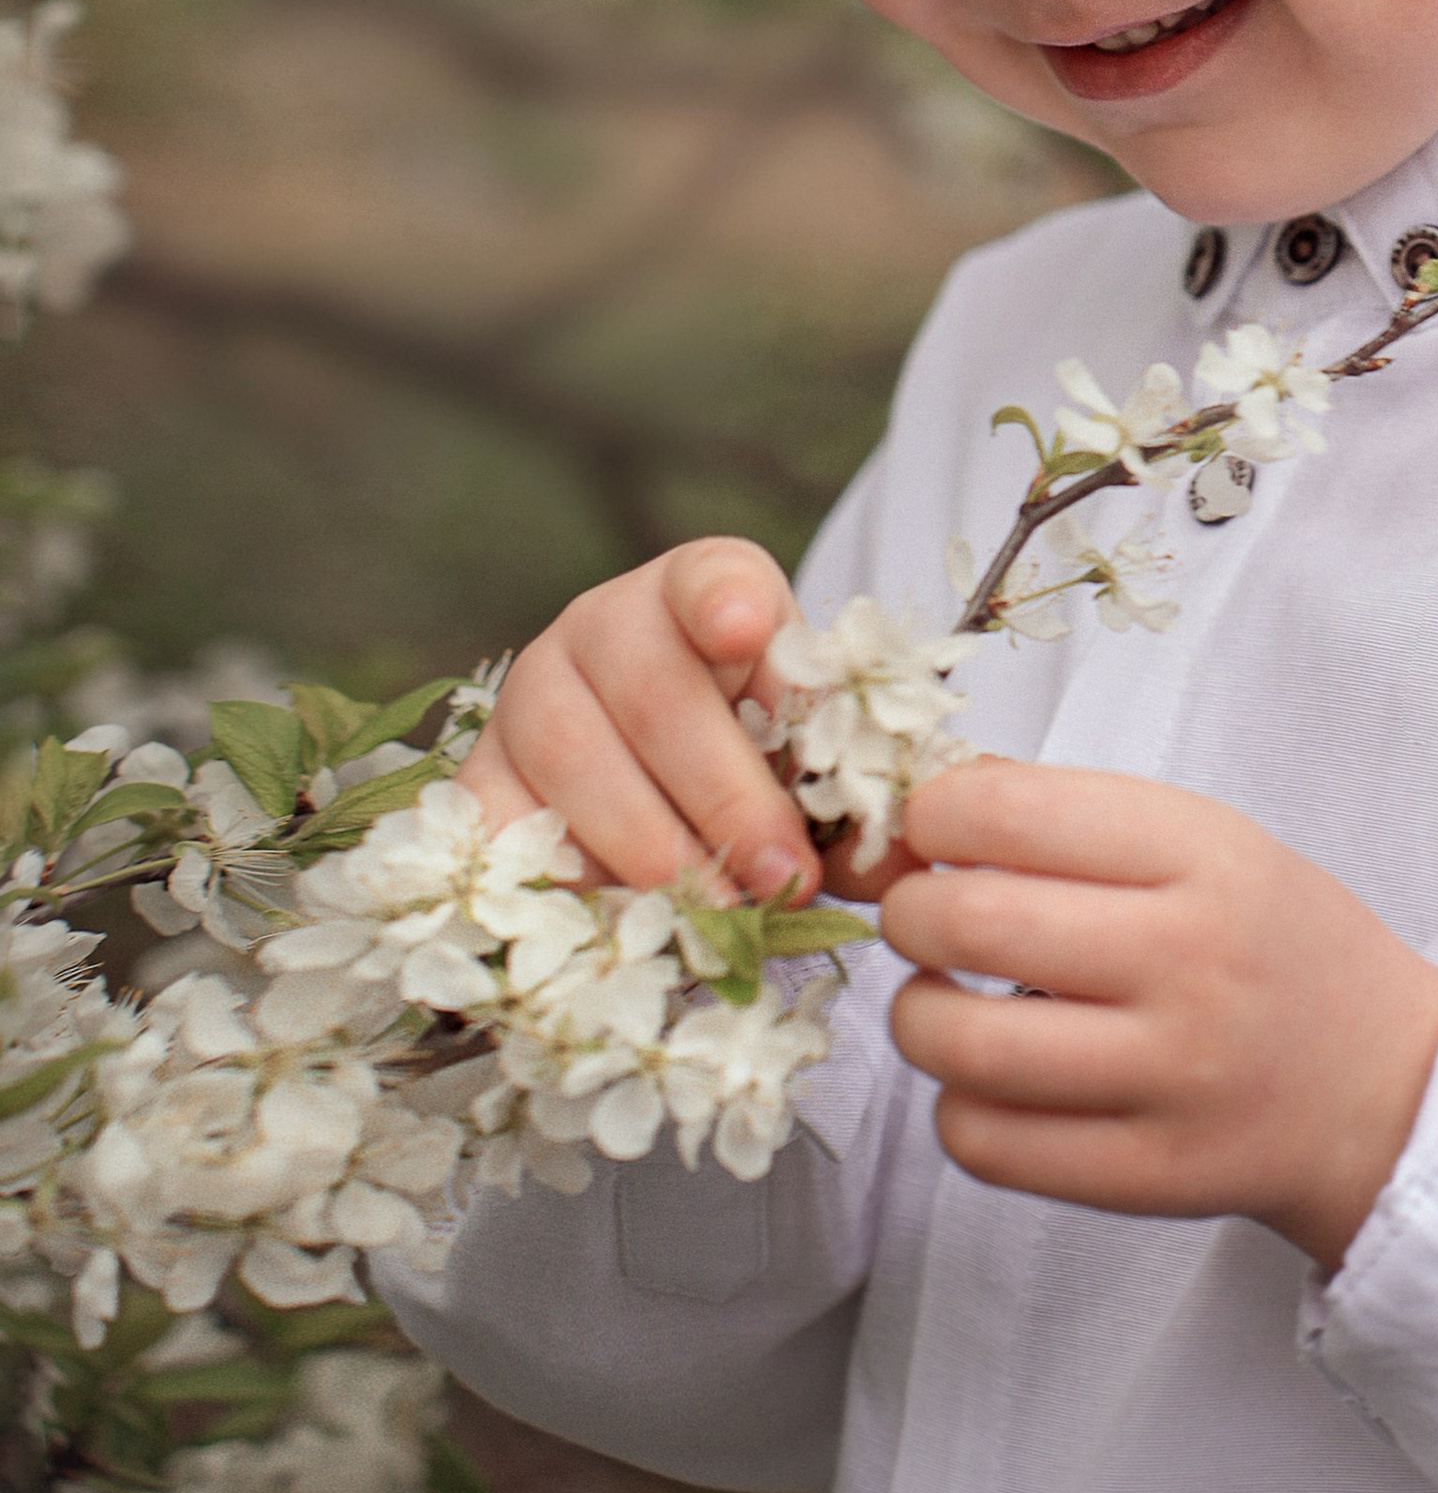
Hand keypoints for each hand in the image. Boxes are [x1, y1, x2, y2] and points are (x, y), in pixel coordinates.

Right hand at [462, 537, 821, 905]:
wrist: (656, 788)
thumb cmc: (756, 760)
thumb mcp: (814, 764)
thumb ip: (853, 804)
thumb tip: (901, 869)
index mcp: (706, 593)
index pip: (712, 576)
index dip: (725, 601)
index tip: (745, 628)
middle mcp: (607, 623)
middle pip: (655, 695)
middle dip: (727, 796)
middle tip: (782, 873)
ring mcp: (532, 691)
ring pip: (574, 758)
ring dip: (651, 846)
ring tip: (715, 909)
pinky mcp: (482, 768)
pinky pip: (500, 822)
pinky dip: (556, 874)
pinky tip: (612, 917)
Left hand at [877, 754, 1437, 1271]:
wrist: (1386, 1088)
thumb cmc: (1276, 947)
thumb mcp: (1209, 843)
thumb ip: (1072, 815)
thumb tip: (920, 805)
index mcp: (1206, 856)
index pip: (1011, 811)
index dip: (933, 817)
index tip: (933, 833)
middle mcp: (1190, 961)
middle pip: (971, 923)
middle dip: (910, 913)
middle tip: (925, 919)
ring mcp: (1171, 1077)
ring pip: (962, 1046)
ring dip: (916, 1017)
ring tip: (943, 1004)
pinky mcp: (1148, 1174)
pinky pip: (986, 1145)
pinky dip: (956, 1109)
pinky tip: (990, 1083)